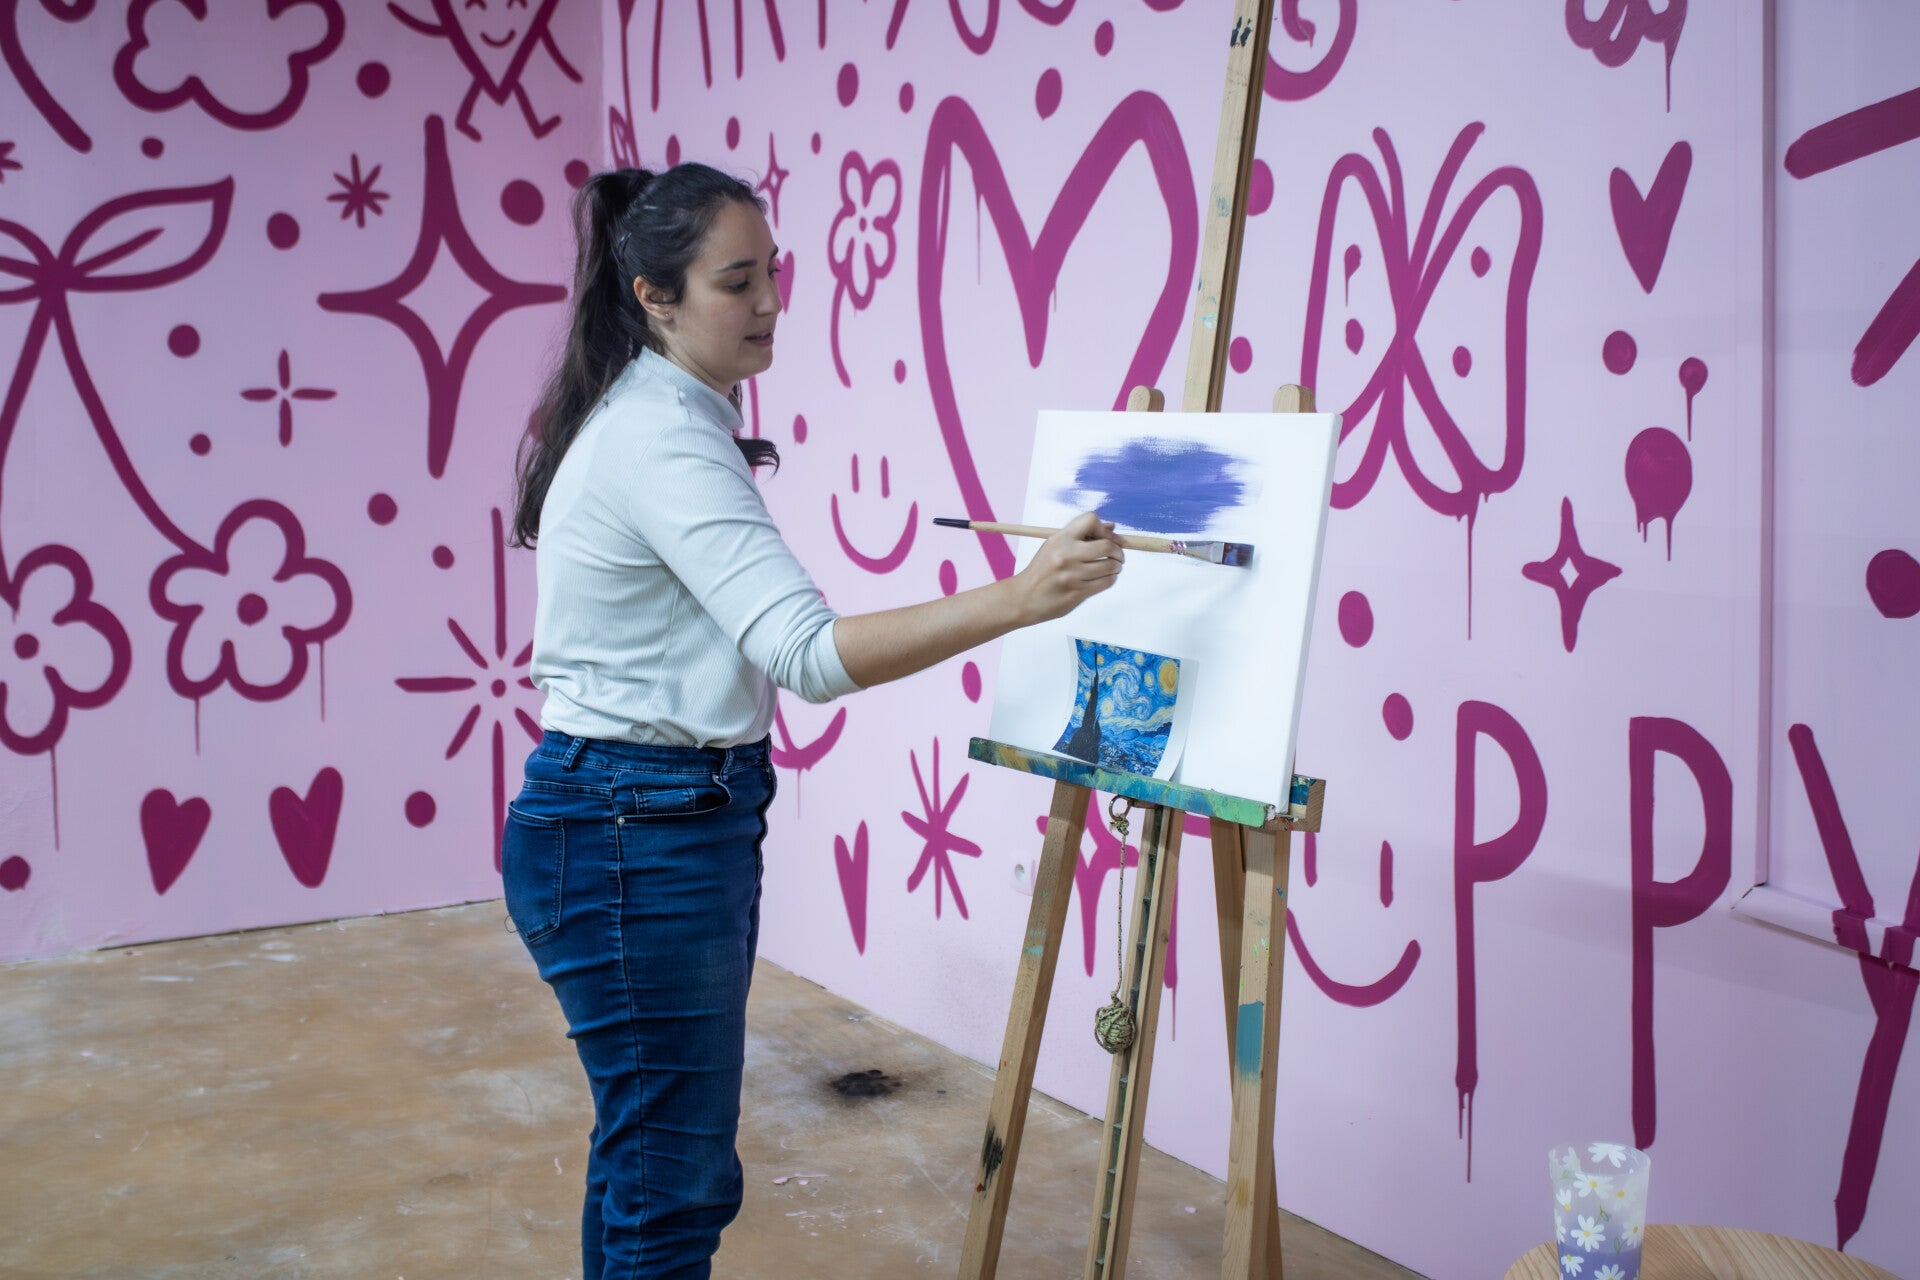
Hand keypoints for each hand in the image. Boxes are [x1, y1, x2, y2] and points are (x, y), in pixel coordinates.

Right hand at [1011, 510, 1123, 624]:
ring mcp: (1072, 575)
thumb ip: (1081, 536)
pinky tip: (1105, 578)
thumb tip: (1112, 527)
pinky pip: (1106, 582)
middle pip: (1107, 546)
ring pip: (1110, 566)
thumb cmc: (1042, 570)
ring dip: (1116, 567)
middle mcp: (1066, 555)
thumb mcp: (1054, 546)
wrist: (1024, 598)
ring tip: (1112, 568)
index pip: (1091, 520)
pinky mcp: (1077, 593)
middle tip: (1118, 556)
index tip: (1106, 538)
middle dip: (1118, 551)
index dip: (1104, 529)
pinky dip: (1111, 579)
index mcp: (1060, 539)